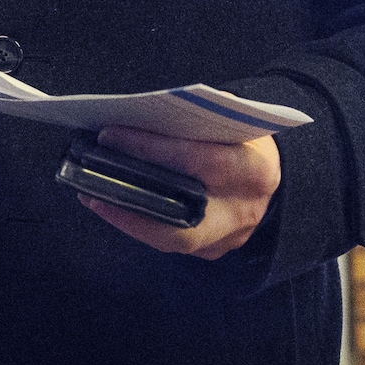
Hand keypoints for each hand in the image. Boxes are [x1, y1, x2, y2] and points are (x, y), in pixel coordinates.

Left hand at [76, 125, 279, 259]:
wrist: (274, 171)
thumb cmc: (243, 137)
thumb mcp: (229, 118)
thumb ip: (194, 119)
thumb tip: (137, 115)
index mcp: (252, 167)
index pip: (193, 159)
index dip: (148, 148)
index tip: (108, 136)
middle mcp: (244, 209)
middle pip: (183, 217)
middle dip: (132, 200)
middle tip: (90, 183)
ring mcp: (231, 236)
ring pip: (174, 239)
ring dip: (128, 218)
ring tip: (92, 195)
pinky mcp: (216, 249)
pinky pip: (172, 243)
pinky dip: (141, 225)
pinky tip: (114, 206)